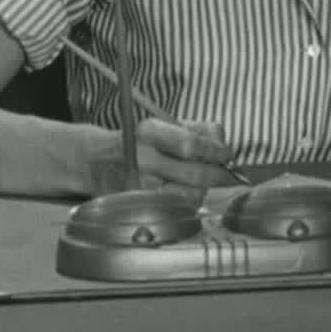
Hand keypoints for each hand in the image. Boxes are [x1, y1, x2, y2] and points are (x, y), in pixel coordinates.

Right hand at [92, 118, 237, 198]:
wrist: (102, 161)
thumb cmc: (144, 141)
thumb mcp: (167, 124)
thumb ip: (201, 130)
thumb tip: (223, 146)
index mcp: (149, 132)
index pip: (191, 144)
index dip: (215, 151)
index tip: (227, 154)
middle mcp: (143, 159)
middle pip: (194, 173)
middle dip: (219, 175)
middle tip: (228, 173)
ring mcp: (142, 185)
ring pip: (191, 194)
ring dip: (206, 188)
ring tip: (203, 180)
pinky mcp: (143, 205)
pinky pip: (179, 207)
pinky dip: (192, 199)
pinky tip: (189, 190)